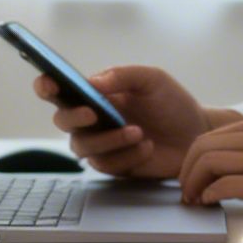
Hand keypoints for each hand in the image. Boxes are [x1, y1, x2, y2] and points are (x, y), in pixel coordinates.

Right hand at [33, 65, 240, 179]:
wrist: (196, 134)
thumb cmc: (172, 103)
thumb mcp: (152, 79)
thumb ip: (123, 76)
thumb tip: (91, 82)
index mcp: (95, 94)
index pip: (60, 90)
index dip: (46, 86)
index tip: (49, 84)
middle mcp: (92, 119)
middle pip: (63, 121)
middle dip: (74, 117)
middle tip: (94, 114)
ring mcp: (101, 144)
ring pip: (82, 146)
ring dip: (108, 140)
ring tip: (138, 132)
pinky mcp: (113, 166)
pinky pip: (105, 164)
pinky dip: (127, 155)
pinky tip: (147, 146)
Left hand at [177, 115, 242, 216]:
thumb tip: (217, 165)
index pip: (212, 135)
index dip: (192, 158)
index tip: (190, 177)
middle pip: (204, 146)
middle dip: (187, 170)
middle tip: (186, 192)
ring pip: (209, 162)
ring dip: (193, 184)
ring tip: (194, 200)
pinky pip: (225, 185)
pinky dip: (210, 195)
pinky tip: (211, 203)